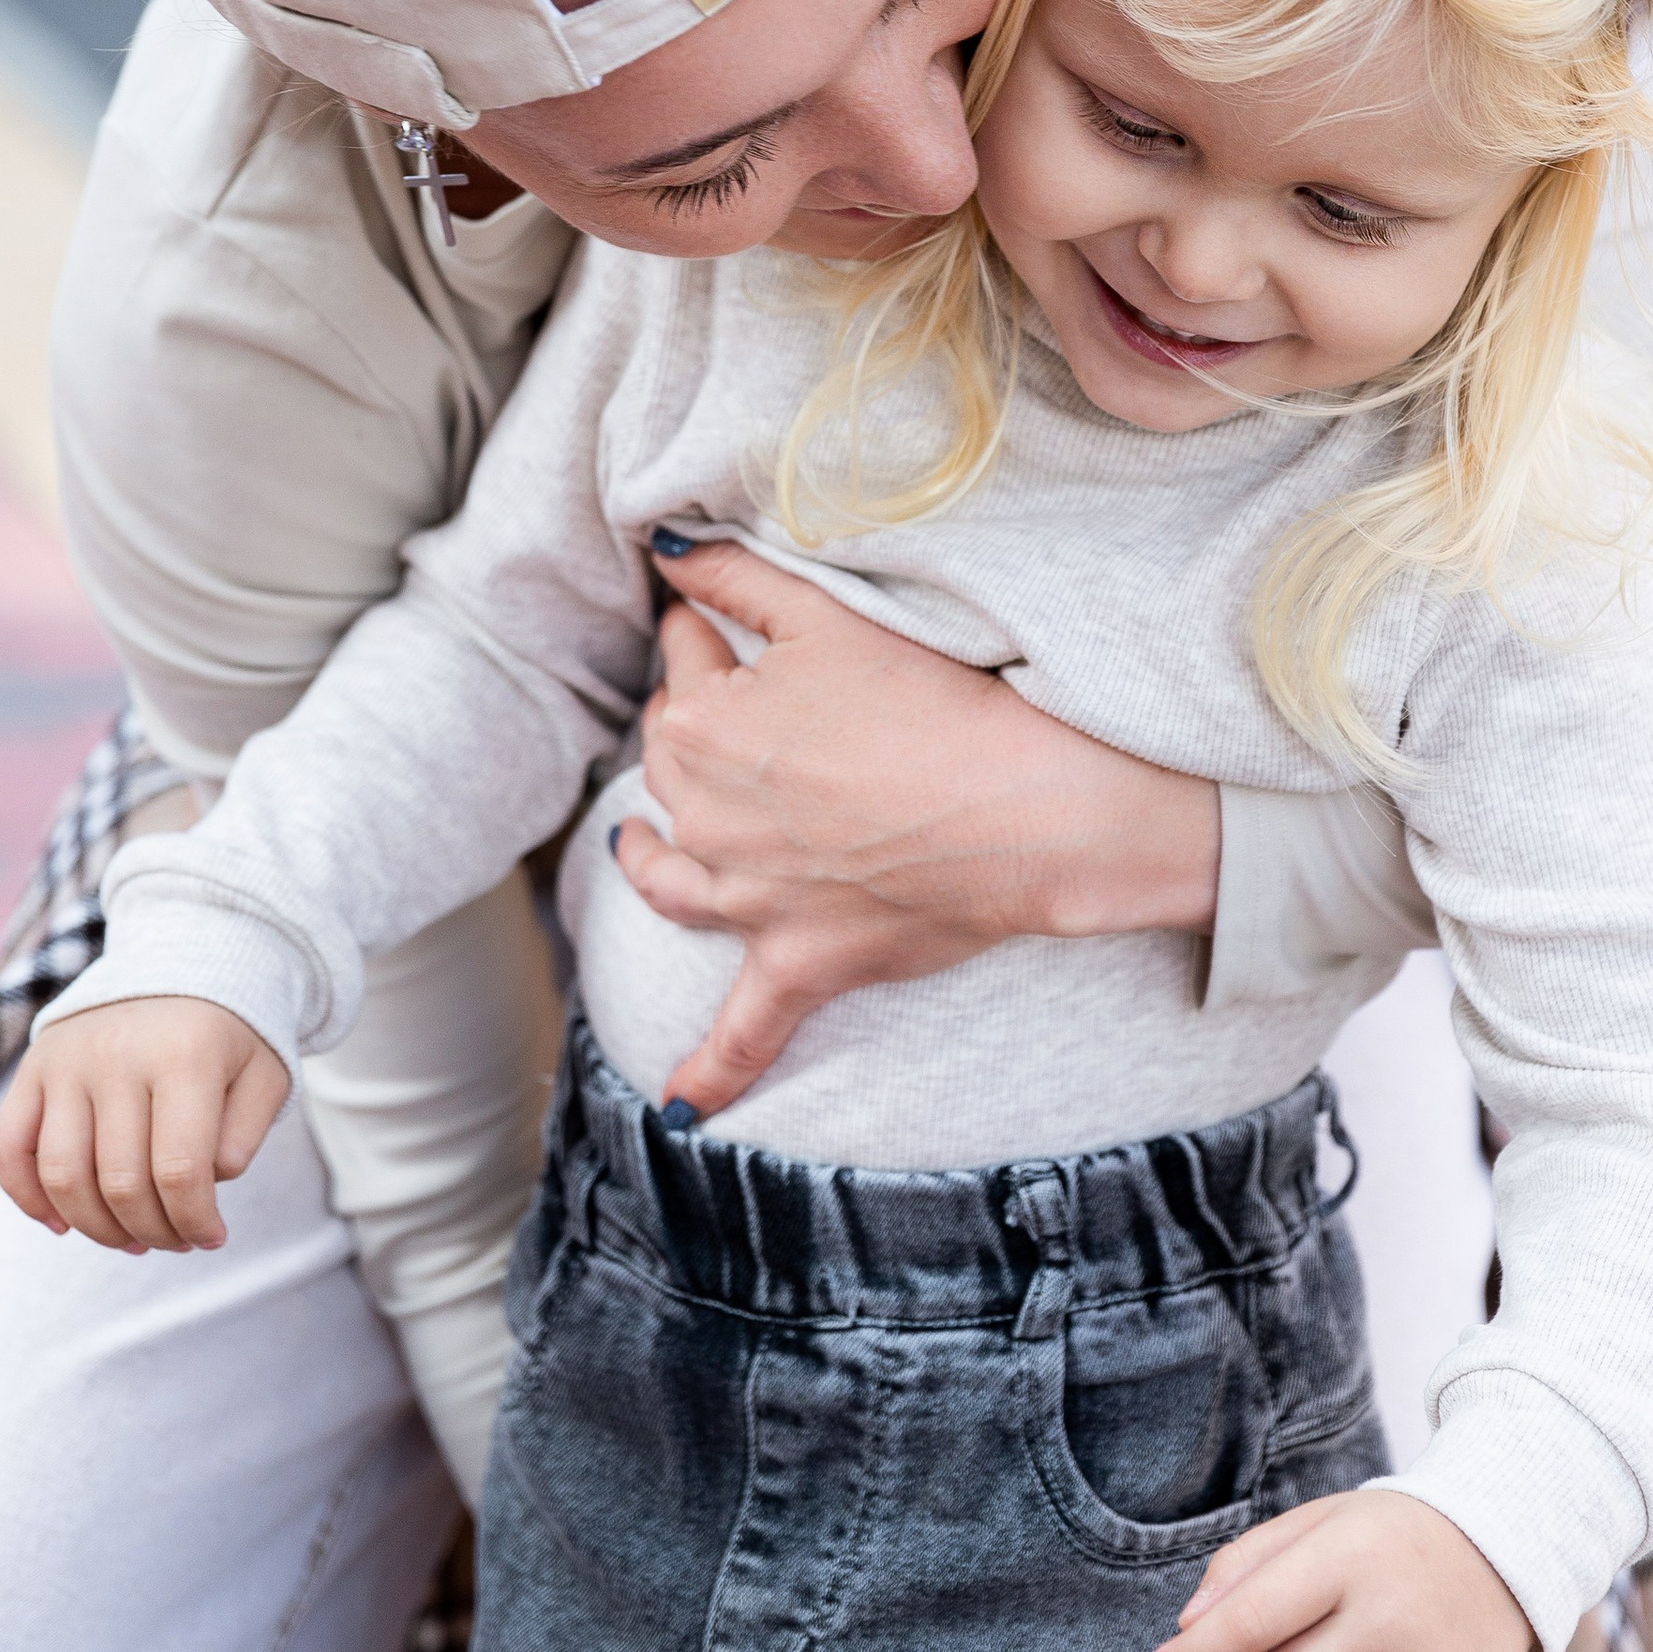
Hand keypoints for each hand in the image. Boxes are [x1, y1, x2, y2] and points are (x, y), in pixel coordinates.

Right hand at [0, 997, 290, 1255]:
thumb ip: (244, 1137)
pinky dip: (26, 1197)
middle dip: (153, 1231)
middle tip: (176, 1241)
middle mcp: (117, 1054)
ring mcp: (67, 1059)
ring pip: (63, 1176)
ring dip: (96, 1228)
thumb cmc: (233, 1030)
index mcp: (184, 1055)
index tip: (212, 1238)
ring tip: (132, 1238)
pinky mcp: (34, 1066)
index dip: (195, 1222)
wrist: (189, 953)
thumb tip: (201, 1189)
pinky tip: (62, 1223)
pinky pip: (8, 1148)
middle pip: (120, 1183)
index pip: (180, 1173)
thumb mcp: (266, 1074)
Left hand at [619, 541, 1220, 1121]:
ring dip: (648, 859)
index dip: (704, 640)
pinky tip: (684, 1106)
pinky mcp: (800, 962)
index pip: (684, 670)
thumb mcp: (826, 614)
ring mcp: (749, 900)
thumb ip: (735, 575)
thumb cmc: (932, 700)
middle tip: (727, 703)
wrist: (1019, 807)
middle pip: (674, 767)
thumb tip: (663, 545)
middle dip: (687, 731)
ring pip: (671, 880)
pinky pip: (744, 1029)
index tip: (720, 624)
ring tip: (633, 842)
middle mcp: (708, 818)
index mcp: (705, 727)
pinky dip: (711, 1070)